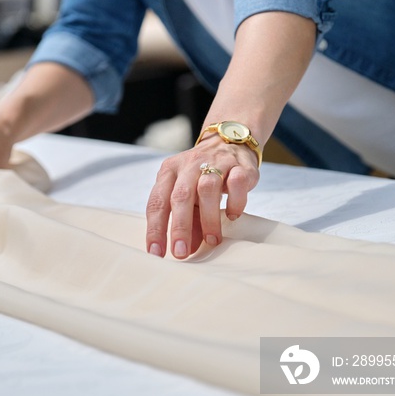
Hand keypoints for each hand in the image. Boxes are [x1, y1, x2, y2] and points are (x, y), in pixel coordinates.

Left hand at [145, 138, 259, 258]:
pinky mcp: (239, 166)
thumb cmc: (201, 176)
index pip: (157, 202)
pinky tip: (232, 215)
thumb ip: (186, 221)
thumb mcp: (188, 196)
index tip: (155, 253)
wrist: (228, 142)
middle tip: (180, 253)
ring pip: (207, 189)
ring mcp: (215, 162)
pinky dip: (234, 202)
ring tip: (213, 240)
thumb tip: (185, 251)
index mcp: (169, 172)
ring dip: (209, 219)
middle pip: (180, 196)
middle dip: (179, 228)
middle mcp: (189, 165)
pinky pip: (236, 183)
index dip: (155, 229)